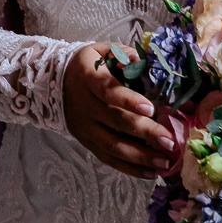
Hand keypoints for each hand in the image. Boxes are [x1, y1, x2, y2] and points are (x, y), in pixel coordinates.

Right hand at [63, 43, 175, 178]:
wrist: (52, 83)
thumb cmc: (87, 66)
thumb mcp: (99, 50)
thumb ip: (120, 52)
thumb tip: (137, 59)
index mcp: (88, 79)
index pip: (108, 91)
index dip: (128, 100)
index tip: (151, 108)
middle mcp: (85, 106)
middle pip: (115, 122)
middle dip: (145, 133)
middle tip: (169, 141)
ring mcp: (85, 127)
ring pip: (112, 145)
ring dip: (140, 156)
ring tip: (164, 162)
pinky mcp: (86, 142)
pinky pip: (107, 158)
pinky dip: (128, 168)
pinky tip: (150, 172)